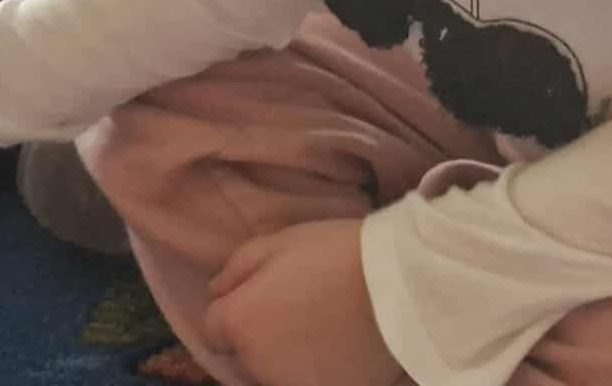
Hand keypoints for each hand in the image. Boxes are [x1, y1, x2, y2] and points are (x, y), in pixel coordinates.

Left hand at [207, 220, 399, 385]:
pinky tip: (340, 343)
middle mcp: (257, 364)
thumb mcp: (280, 241)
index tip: (264, 291)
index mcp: (240, 323)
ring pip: (275, 372)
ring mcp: (292, 385)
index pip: (213, 327)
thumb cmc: (335, 253)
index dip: (235, 306)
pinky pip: (309, 380)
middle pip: (245, 354)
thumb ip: (236, 268)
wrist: (399, 285)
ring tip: (322, 325)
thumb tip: (216, 291)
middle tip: (297, 305)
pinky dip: (318, 368)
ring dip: (286, 355)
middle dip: (259, 334)